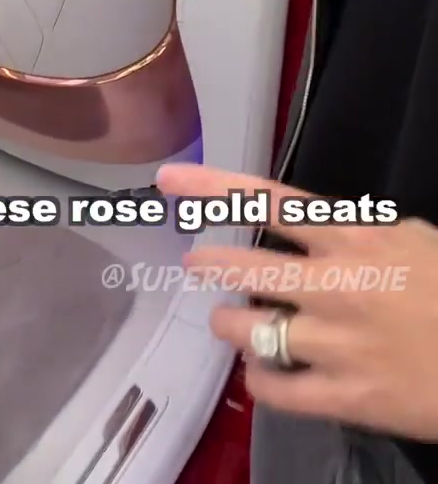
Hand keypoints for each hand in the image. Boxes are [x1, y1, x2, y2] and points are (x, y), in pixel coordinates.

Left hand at [158, 164, 437, 441]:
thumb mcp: (408, 238)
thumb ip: (352, 232)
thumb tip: (307, 230)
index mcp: (354, 238)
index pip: (269, 202)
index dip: (214, 189)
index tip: (169, 181)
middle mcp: (336, 285)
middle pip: (248, 269)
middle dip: (212, 265)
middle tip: (197, 264)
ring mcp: (338, 343)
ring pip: (251, 332)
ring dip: (231, 325)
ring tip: (229, 321)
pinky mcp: (346, 396)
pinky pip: (277, 390)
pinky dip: (260, 379)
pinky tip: (261, 370)